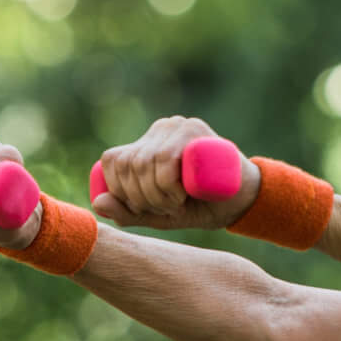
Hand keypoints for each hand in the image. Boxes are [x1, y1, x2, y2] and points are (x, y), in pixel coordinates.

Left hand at [91, 115, 259, 230]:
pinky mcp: (196, 130)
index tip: (144, 208)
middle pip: (128, 163)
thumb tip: (97, 203)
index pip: (113, 160)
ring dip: (156, 194)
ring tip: (176, 203)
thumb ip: (128, 212)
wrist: (242, 202)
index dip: (120, 190)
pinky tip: (181, 196)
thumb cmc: (199, 207)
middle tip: (165, 209)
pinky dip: (167, 185)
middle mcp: (160, 129)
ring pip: (145, 161)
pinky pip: (165, 158)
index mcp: (146, 143)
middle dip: (140, 198)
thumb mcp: (157, 215)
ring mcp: (178, 126)